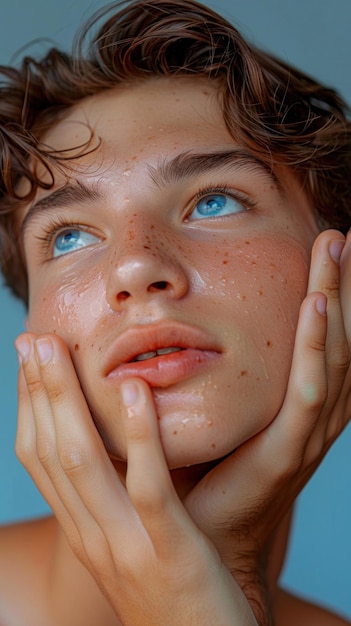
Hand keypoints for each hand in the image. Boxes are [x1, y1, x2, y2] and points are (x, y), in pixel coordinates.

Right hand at [15, 336, 257, 624]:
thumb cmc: (176, 588)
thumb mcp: (136, 538)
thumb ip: (123, 493)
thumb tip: (125, 435)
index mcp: (83, 531)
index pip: (41, 460)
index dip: (30, 407)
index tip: (31, 359)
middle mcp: (92, 536)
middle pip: (53, 452)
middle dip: (40, 391)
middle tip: (35, 338)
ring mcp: (126, 544)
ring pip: (84, 462)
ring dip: (68, 401)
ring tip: (62, 350)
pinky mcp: (170, 550)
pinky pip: (148, 485)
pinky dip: (137, 435)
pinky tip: (134, 391)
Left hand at [183, 229, 350, 615]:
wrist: (189, 538)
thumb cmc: (197, 472)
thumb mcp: (205, 411)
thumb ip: (206, 369)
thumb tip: (177, 322)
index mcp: (292, 406)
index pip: (320, 340)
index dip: (328, 293)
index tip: (322, 247)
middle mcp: (308, 416)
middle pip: (336, 340)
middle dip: (342, 285)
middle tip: (337, 234)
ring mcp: (302, 435)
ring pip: (331, 357)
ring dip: (336, 300)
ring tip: (334, 249)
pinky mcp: (284, 453)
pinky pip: (307, 393)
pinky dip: (314, 347)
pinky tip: (314, 305)